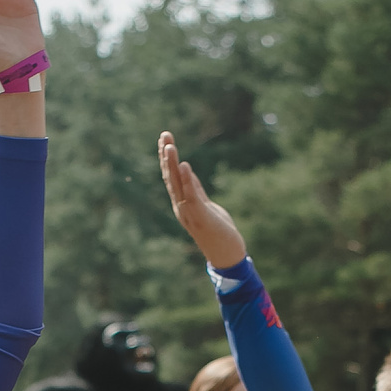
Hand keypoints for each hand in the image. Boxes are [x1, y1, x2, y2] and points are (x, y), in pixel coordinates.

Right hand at [159, 132, 248, 266]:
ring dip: (172, 165)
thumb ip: (196, 190)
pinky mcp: (201, 217)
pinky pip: (192, 195)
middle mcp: (182, 207)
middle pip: (171, 177)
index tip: (165, 140)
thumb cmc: (218, 232)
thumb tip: (188, 173)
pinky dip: (187, 180)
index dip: (167, 158)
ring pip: (177, 185)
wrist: (227, 255)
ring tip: (170, 146)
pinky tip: (185, 165)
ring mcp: (190, 213)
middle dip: (167, 156)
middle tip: (164, 135)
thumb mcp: (206, 206)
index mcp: (183, 203)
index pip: (172, 177)